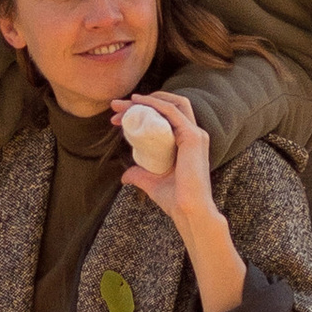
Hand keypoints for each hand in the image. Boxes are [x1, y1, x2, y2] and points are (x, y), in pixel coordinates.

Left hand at [116, 89, 213, 224]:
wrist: (189, 211)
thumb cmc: (175, 200)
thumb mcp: (151, 182)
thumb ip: (139, 175)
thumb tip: (125, 176)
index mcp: (187, 142)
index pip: (166, 117)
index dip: (142, 112)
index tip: (118, 118)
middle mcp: (193, 134)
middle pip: (167, 106)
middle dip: (141, 102)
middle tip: (116, 106)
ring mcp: (195, 134)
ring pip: (170, 104)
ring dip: (145, 100)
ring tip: (123, 104)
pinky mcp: (193, 136)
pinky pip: (172, 111)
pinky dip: (155, 103)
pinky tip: (138, 102)